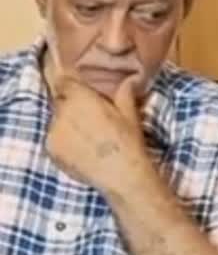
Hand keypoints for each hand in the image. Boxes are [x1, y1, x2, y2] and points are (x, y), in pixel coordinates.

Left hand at [46, 70, 151, 195]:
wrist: (121, 175)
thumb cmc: (128, 141)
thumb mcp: (130, 114)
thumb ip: (124, 92)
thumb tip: (129, 79)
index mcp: (80, 99)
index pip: (63, 81)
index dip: (72, 84)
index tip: (81, 90)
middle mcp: (62, 113)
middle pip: (60, 101)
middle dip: (72, 105)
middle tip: (91, 116)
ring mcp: (53, 132)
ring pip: (57, 120)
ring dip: (68, 123)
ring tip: (88, 135)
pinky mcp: (51, 150)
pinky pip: (55, 138)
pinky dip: (64, 140)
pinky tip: (82, 148)